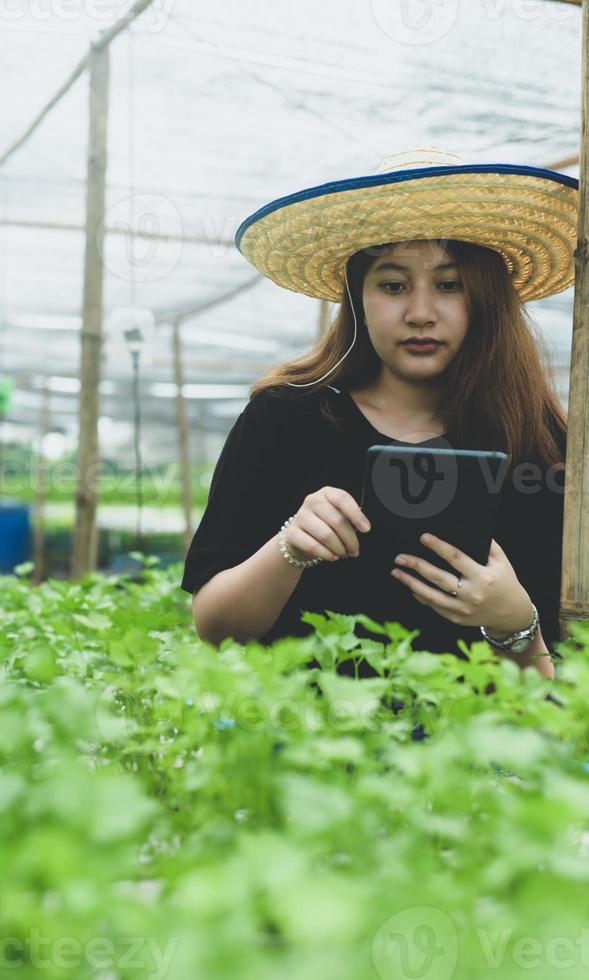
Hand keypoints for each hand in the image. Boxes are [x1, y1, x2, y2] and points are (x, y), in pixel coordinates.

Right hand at [286, 486, 370, 562]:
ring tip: (344, 554)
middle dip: (350, 540)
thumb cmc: (324, 524)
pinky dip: (327, 554)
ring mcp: (300, 516)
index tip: (366, 529)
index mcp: (326, 493)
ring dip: (339, 549)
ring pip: (326, 535)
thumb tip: (362, 527)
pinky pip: (313, 546)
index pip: (342, 499)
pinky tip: (333, 557)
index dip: (356, 515)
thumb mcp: (337, 516)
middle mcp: (312, 501)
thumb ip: (349, 519)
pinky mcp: (292, 533)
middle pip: (337, 521)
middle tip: (355, 550)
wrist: (299, 536)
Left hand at [391, 533, 532, 632]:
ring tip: (396, 572)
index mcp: (483, 577)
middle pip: (438, 578)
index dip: (439, 547)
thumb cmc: (505, 581)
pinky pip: (434, 606)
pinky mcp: (457, 618)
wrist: (511, 614)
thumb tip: (468, 529)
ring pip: (431, 595)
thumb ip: (488, 545)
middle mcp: (471, 594)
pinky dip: (421, 597)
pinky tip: (410, 587)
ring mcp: (463, 609)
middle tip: (400, 557)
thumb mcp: (502, 562)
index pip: (456, 559)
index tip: (423, 537)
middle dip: (417, 566)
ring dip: (411, 583)